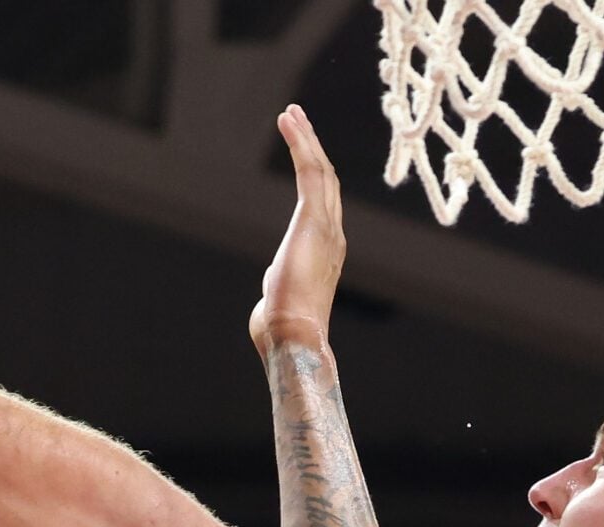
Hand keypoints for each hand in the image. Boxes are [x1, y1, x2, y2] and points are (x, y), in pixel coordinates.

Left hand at [249, 106, 345, 354]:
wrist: (294, 336)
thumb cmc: (282, 328)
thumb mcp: (282, 300)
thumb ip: (281, 289)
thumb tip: (271, 301)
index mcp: (327, 250)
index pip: (323, 202)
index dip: (312, 172)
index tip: (301, 150)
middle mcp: (333, 234)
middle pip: (326, 179)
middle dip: (312, 147)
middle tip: (296, 119)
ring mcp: (327, 226)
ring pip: (320, 170)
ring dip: (305, 138)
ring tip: (291, 113)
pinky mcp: (313, 220)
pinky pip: (310, 171)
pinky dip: (300, 143)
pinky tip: (288, 122)